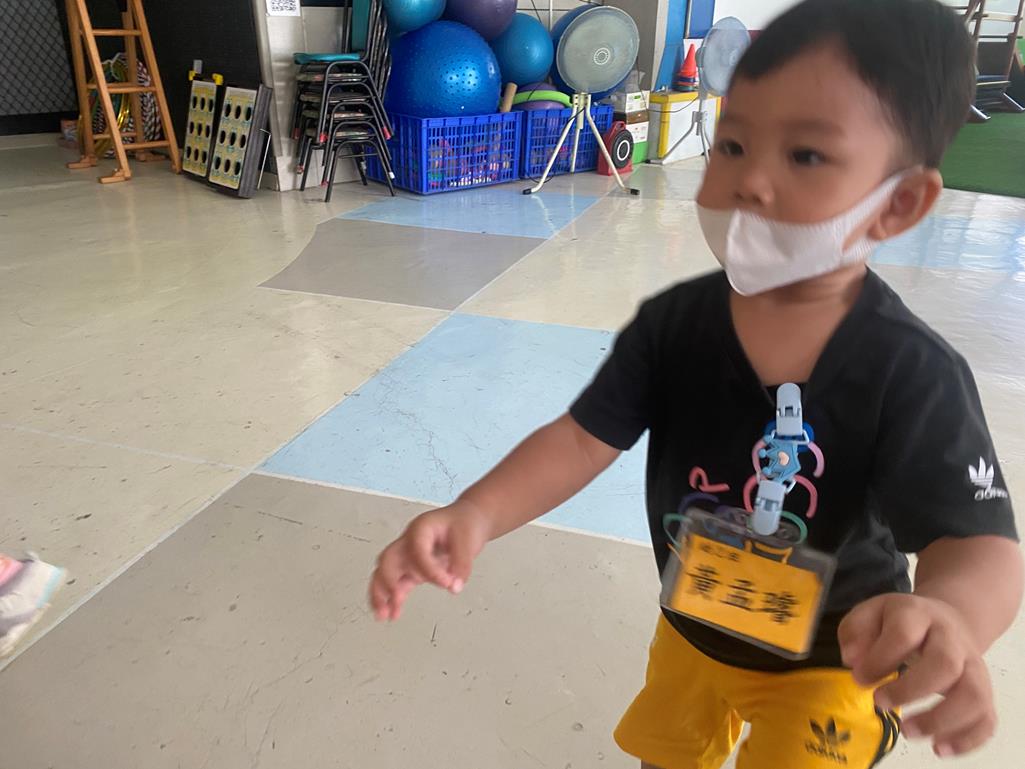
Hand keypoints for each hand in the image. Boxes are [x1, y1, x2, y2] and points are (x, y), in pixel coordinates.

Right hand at [369, 501, 491, 621]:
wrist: (467, 520)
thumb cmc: (464, 523)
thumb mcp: (468, 541)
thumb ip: (462, 564)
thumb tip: (455, 586)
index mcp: (421, 529)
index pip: (418, 550)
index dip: (430, 569)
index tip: (446, 583)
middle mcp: (409, 541)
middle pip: (388, 560)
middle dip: (388, 580)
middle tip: (396, 598)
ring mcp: (408, 555)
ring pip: (385, 573)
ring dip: (381, 593)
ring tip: (384, 614)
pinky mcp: (412, 568)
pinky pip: (396, 583)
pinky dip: (392, 598)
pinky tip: (392, 613)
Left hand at [838, 593, 995, 757]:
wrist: (947, 620)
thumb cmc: (900, 622)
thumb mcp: (871, 614)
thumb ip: (855, 632)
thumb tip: (852, 659)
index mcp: (917, 614)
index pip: (904, 634)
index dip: (879, 659)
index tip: (859, 678)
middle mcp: (951, 639)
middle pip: (945, 663)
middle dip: (910, 690)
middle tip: (879, 703)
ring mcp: (973, 665)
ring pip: (973, 694)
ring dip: (941, 720)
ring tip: (907, 732)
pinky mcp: (984, 691)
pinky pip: (987, 719)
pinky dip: (967, 739)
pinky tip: (938, 748)